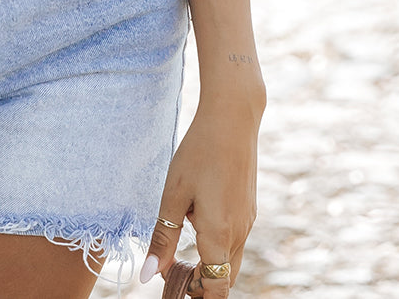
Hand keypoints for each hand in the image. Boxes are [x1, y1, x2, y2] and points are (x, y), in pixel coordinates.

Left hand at [140, 100, 260, 294]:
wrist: (232, 118)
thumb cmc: (198, 153)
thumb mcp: (173, 194)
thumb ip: (163, 238)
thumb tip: (149, 276)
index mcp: (219, 235)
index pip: (216, 289)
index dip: (196, 296)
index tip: (173, 285)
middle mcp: (239, 233)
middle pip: (225, 278)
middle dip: (201, 284)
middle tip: (173, 272)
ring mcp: (248, 220)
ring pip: (231, 259)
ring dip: (209, 263)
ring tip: (181, 246)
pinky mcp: (249, 208)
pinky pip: (235, 238)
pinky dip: (218, 244)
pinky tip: (198, 216)